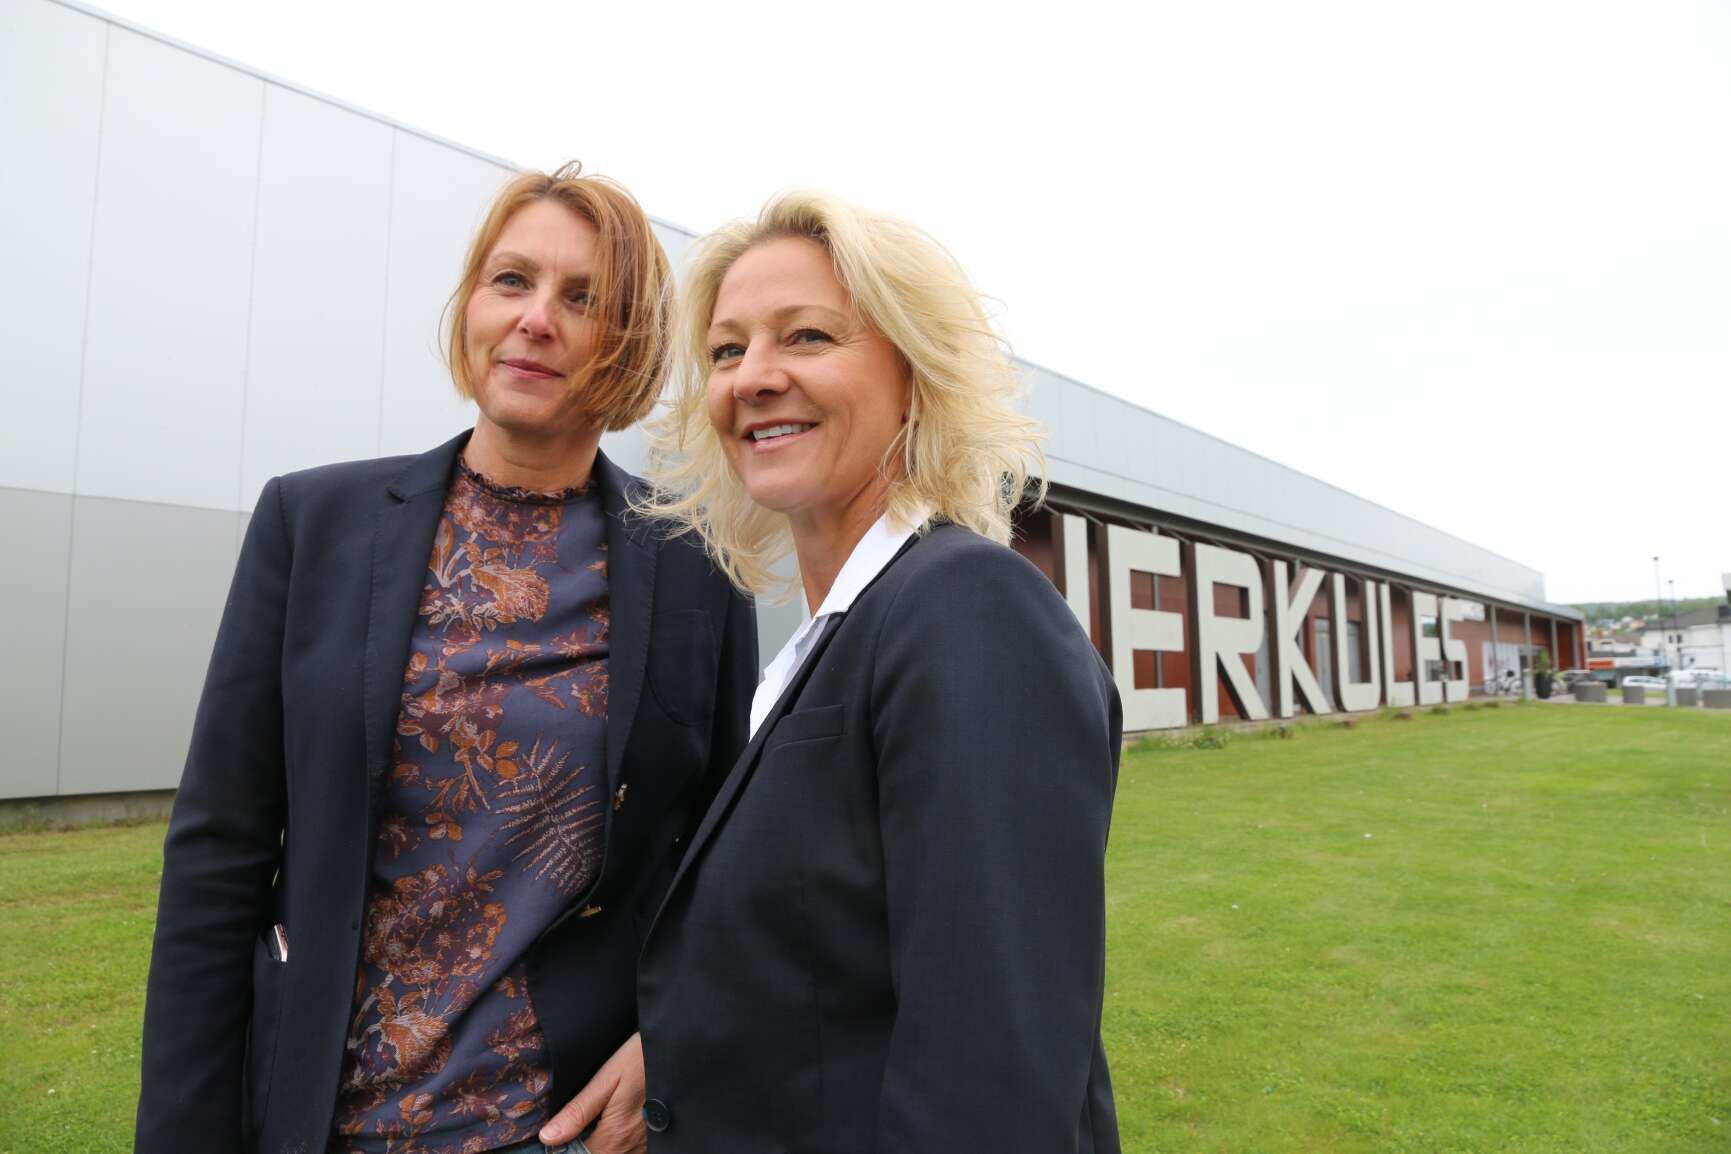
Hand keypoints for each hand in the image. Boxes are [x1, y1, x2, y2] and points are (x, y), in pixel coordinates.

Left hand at [540, 1032, 646, 1152]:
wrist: (679, 1050)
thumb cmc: (642, 1058)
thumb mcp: (607, 1077)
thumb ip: (578, 1111)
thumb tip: (548, 1137)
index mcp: (614, 1135)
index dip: (564, 1148)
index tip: (555, 1137)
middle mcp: (631, 1147)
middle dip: (583, 1146)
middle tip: (577, 1125)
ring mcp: (645, 1145)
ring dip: (600, 1146)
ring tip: (594, 1123)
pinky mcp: (654, 1139)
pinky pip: (630, 1151)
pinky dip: (616, 1145)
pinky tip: (613, 1126)